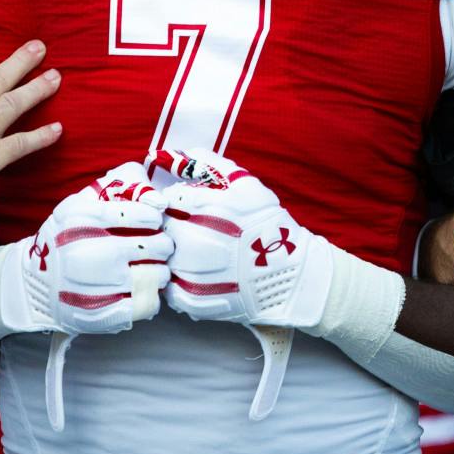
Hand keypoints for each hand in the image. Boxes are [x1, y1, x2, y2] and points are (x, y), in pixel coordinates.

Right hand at [1, 163, 172, 336]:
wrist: (34, 281)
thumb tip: (158, 200)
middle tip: (158, 247)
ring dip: (160, 271)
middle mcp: (84, 251)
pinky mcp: (97, 314)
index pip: (142, 214)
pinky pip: (146, 304)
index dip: (153, 219)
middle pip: (154, 246)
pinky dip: (151, 296)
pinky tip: (141, 289)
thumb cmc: (70, 237)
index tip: (152, 222)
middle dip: (162, 245)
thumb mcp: (86, 203)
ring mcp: (90, 286)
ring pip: (155, 276)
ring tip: (150, 268)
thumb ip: (123, 189)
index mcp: (81, 218)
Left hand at [153, 148, 335, 327]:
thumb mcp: (245, 184)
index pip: (169, 199)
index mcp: (204, 208)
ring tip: (201, 253)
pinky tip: (197, 275)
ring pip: (165, 258)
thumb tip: (175, 153)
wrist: (290, 272)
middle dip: (176, 226)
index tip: (193, 208)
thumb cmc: (267, 224)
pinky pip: (171, 289)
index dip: (179, 202)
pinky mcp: (193, 299)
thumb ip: (209, 164)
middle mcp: (193, 240)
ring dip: (177, 253)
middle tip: (197, 230)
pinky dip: (180, 281)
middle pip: (164, 229)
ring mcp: (191, 274)